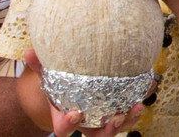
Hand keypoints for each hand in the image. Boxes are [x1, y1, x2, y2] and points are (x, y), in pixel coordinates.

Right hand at [23, 49, 144, 136]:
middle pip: (98, 136)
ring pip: (118, 127)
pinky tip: (148, 83)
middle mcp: (87, 123)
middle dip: (109, 130)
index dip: (69, 125)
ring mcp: (104, 119)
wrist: (73, 83)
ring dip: (129, 119)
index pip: (64, 129)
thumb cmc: (59, 81)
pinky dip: (140, 97)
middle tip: (117, 116)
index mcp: (66, 118)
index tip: (76, 113)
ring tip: (138, 105)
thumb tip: (29, 51)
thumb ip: (40, 65)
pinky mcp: (120, 108)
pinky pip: (131, 109)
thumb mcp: (48, 73)